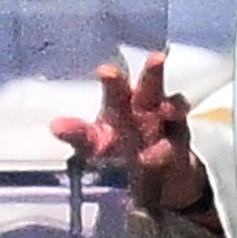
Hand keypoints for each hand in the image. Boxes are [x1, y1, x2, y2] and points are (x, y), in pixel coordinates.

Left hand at [52, 56, 211, 221]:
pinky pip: (179, 143)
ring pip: (174, 106)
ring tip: (167, 111)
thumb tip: (56, 126)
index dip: (113, 79)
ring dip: (173, 105)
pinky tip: (158, 154)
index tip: (107, 71)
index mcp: (119, 105)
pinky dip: (169, 147)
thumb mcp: (94, 145)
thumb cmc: (118, 152)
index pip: (116, 87)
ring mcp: (166, 123)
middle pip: (151, 85)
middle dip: (154, 73)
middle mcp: (145, 107)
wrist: (151, 178)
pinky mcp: (180, 144)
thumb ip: (78, 134)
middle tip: (157, 59)